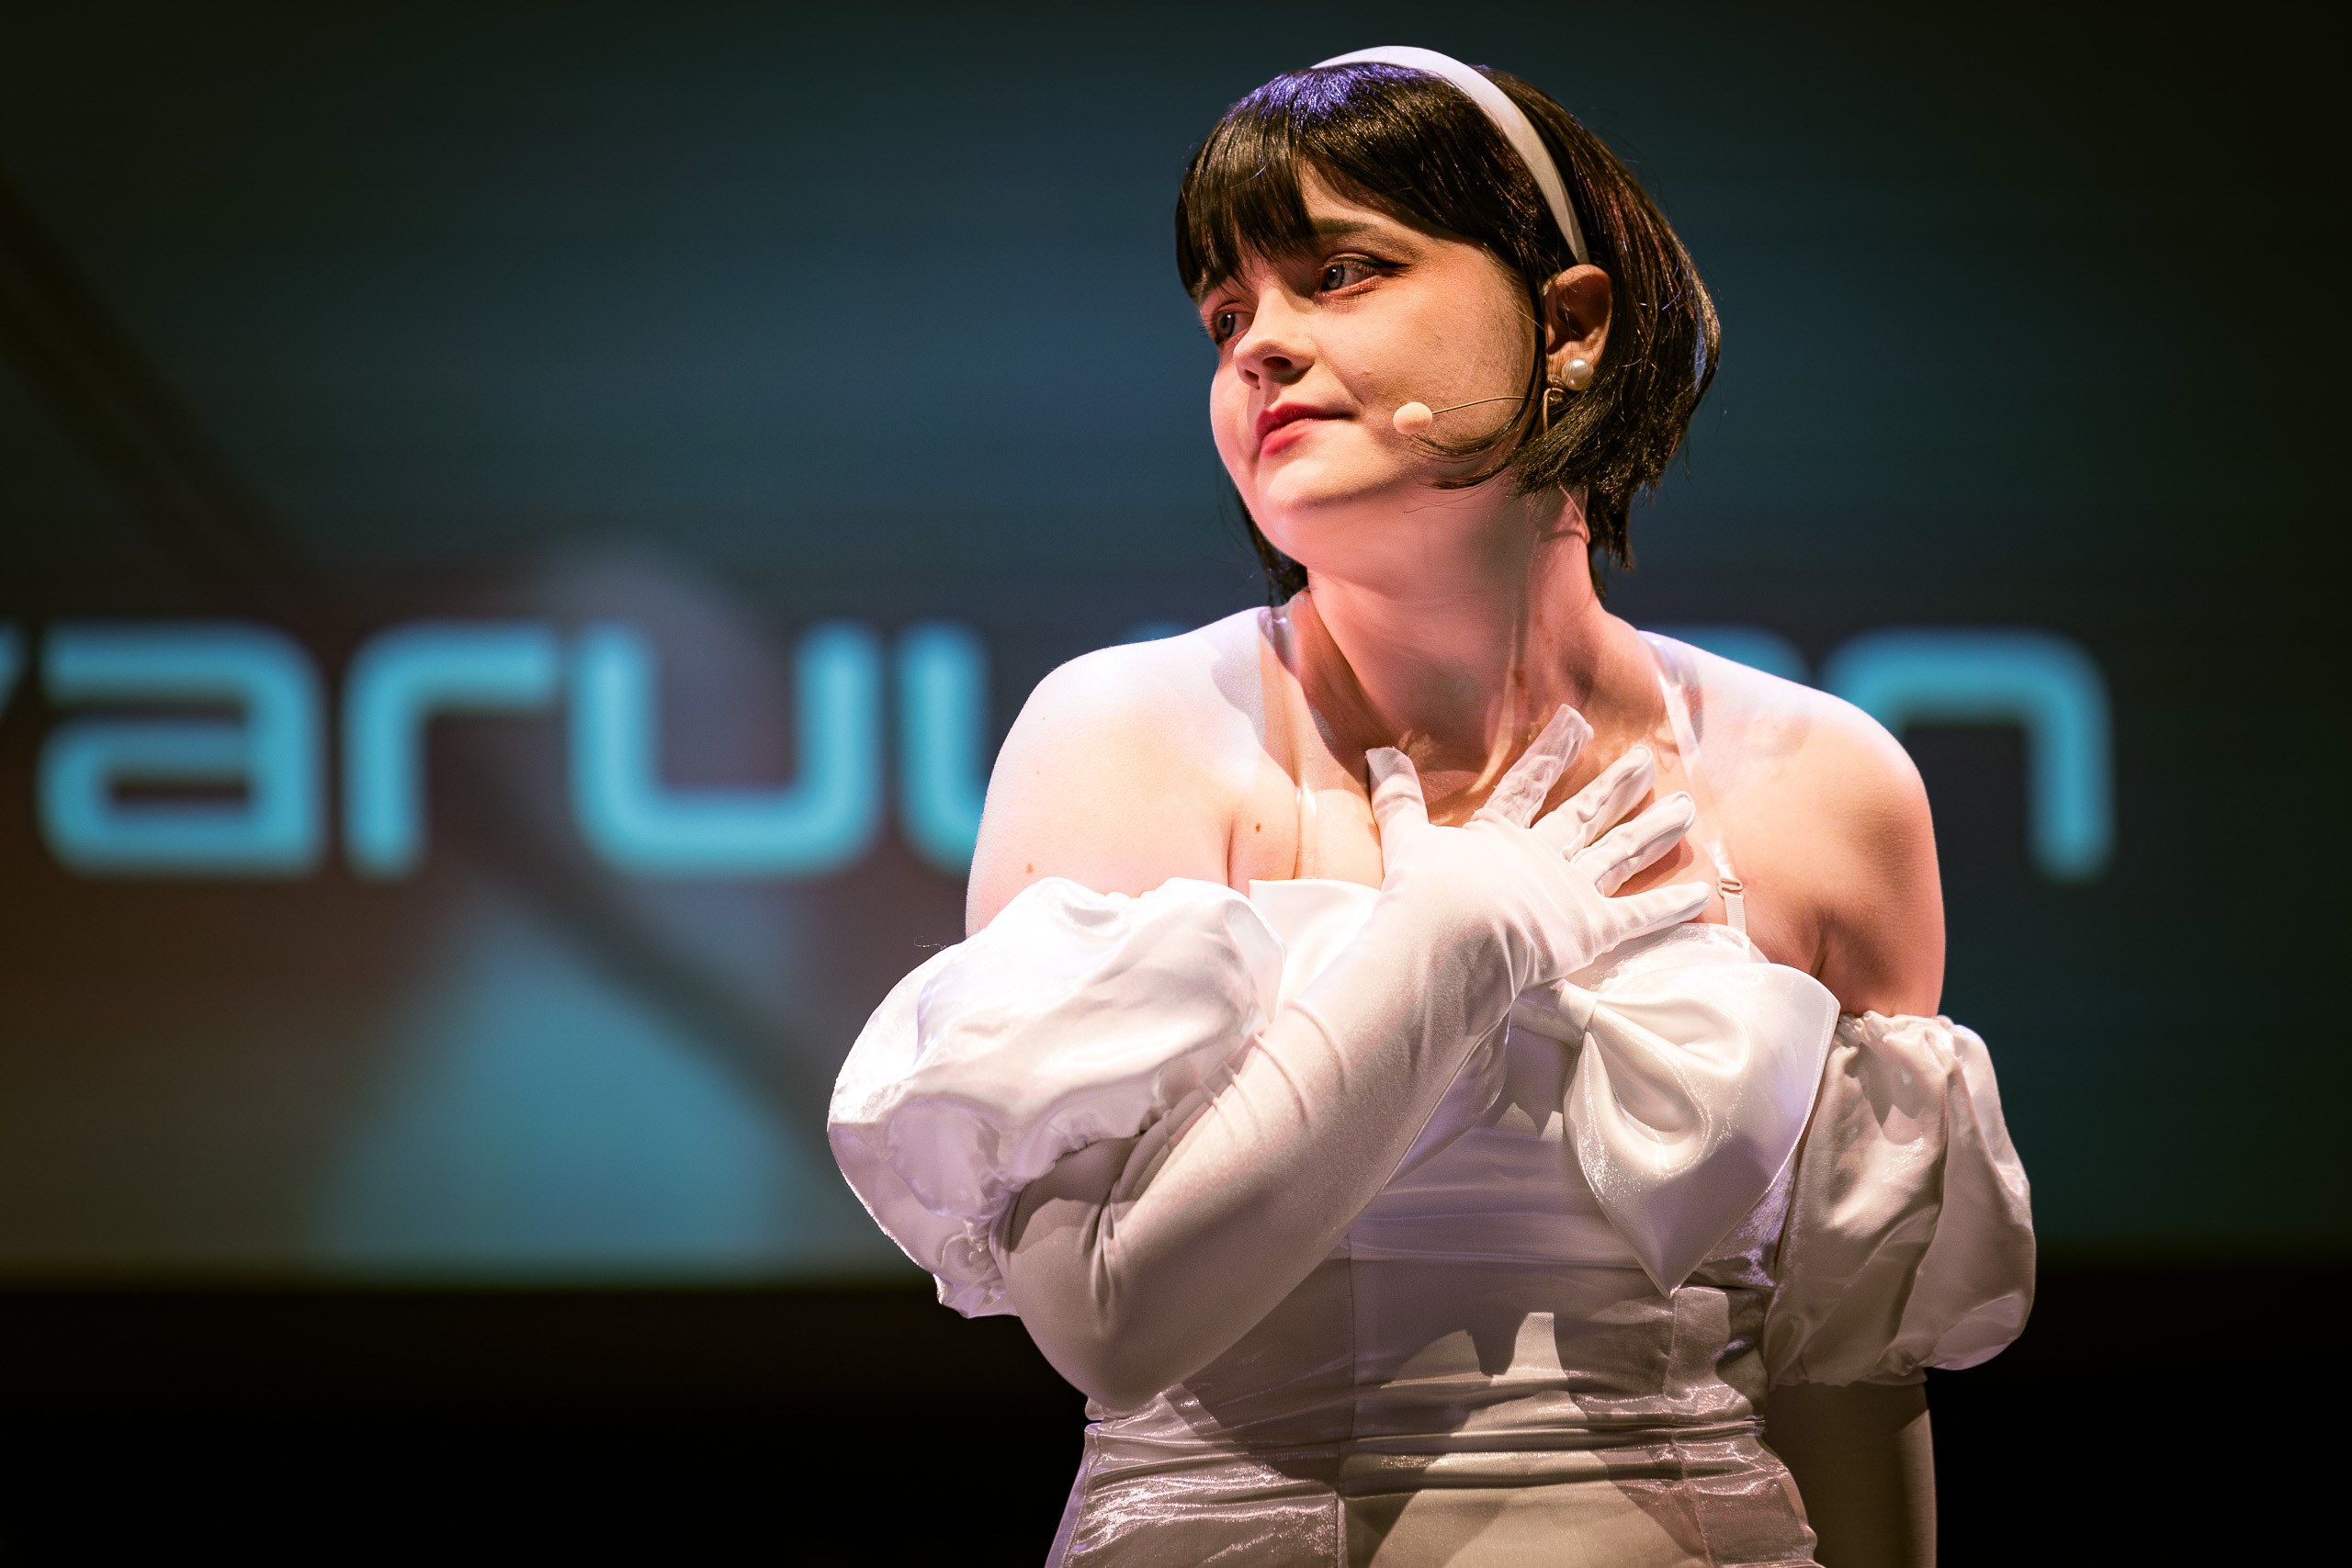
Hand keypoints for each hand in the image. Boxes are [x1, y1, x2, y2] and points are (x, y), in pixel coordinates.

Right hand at [1367, 706, 1710, 995]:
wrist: (1454, 939)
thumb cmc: (1425, 896)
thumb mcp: (1406, 841)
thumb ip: (1398, 800)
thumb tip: (1378, 753)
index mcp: (1500, 833)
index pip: (1528, 785)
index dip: (1551, 752)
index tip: (1574, 721)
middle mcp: (1543, 855)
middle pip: (1586, 813)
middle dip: (1617, 784)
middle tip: (1646, 758)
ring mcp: (1572, 890)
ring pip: (1621, 853)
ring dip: (1654, 829)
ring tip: (1687, 806)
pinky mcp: (1593, 928)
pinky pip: (1639, 916)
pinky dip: (1670, 905)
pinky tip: (1701, 892)